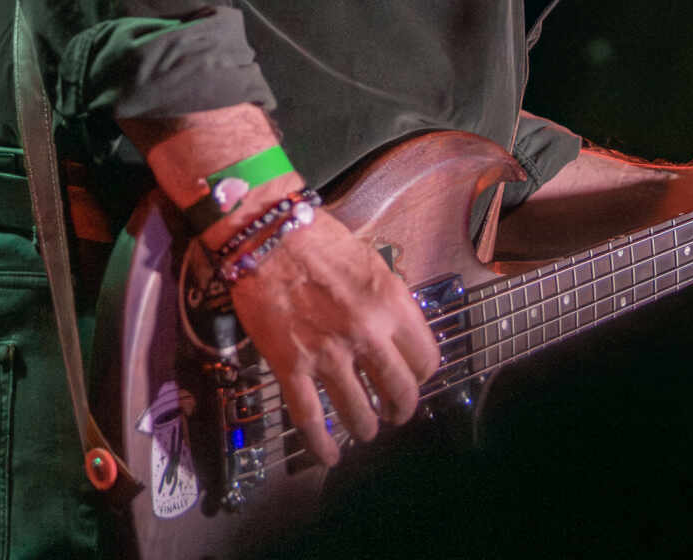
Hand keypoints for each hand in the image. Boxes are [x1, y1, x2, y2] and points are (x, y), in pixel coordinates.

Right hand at [227, 208, 440, 466]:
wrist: (266, 236)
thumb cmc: (317, 239)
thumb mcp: (371, 261)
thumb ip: (388, 300)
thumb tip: (396, 330)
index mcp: (391, 303)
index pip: (426, 357)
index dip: (422, 374)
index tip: (415, 376)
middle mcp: (366, 333)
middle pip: (401, 391)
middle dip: (402, 408)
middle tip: (396, 411)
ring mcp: (329, 354)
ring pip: (360, 413)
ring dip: (366, 427)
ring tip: (366, 429)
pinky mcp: (292, 366)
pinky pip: (310, 419)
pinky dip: (320, 444)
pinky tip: (328, 455)